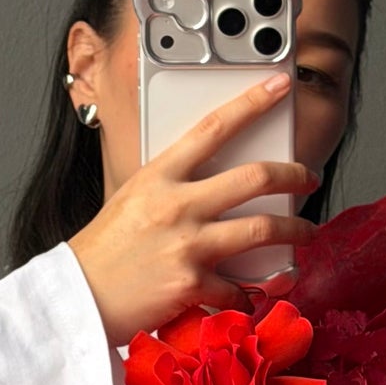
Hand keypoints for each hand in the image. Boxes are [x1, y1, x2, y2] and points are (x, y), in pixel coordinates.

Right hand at [66, 72, 319, 345]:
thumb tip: (210, 186)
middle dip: (293, 175)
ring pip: (263, 229)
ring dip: (296, 232)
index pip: (213, 127)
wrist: (77, 297)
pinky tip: (253, 297)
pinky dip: (251, 296)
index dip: (251, 102)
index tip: (278, 87)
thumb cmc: (103, 251)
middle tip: (309, 177)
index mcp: (159, 176)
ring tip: (307, 233)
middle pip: (255, 177)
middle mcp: (178, 205)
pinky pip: (240, 289)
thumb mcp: (132, 200)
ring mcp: (188, 244)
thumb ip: (170, 188)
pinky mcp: (193, 284)